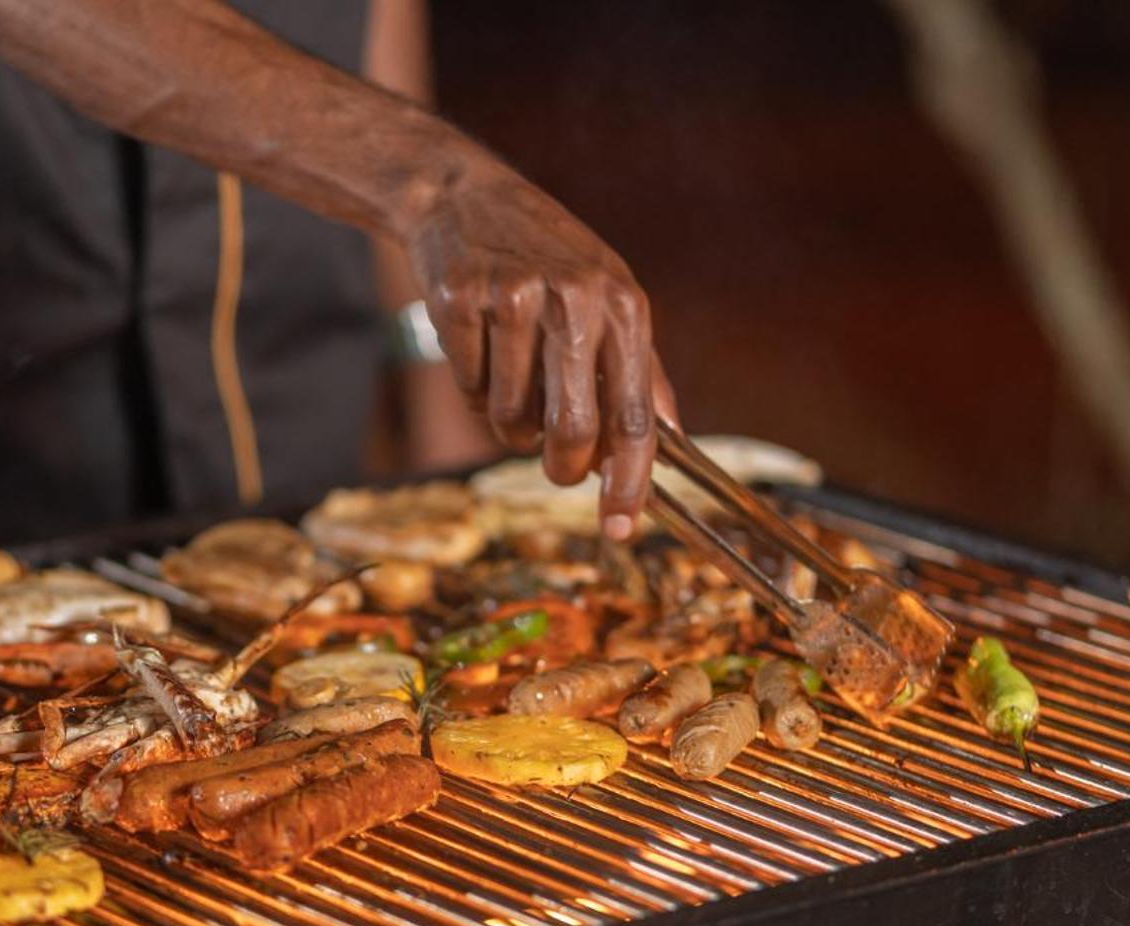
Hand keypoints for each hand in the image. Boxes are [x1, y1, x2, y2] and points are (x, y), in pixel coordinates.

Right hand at [403, 164, 673, 539]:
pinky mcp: (460, 301)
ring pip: (510, 416)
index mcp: (623, 306)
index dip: (629, 481)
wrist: (463, 195)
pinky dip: (472, 386)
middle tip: (557, 468)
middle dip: (561, 464)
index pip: (636, 416)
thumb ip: (639, 368)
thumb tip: (669, 442)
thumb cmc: (546, 258)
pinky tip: (478, 344)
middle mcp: (575, 301)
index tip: (620, 526)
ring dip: (508, 418)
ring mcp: (514, 298)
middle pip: (573, 429)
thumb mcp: (608, 297)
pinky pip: (468, 388)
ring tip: (511, 373)